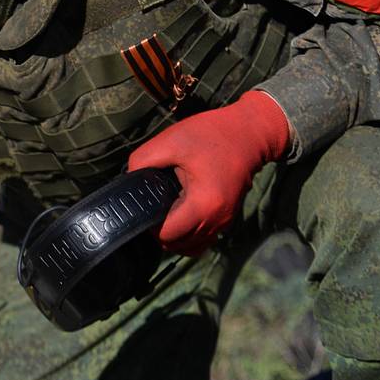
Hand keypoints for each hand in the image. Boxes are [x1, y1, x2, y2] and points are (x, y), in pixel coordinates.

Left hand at [127, 90, 289, 255]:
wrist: (251, 132)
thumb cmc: (211, 135)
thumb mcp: (170, 141)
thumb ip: (142, 162)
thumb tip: (129, 180)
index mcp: (204, 204)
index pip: (168, 236)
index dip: (150, 226)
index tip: (145, 207)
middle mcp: (217, 220)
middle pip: (179, 246)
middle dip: (160, 233)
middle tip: (151, 208)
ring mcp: (225, 222)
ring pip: (192, 247)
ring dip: (174, 237)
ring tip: (163, 212)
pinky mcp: (227, 218)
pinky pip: (203, 239)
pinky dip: (188, 235)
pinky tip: (178, 215)